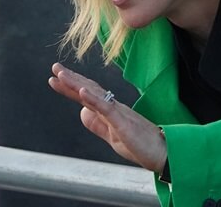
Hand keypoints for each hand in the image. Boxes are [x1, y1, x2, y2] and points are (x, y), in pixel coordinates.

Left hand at [48, 63, 166, 173]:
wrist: (164, 153)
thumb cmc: (141, 146)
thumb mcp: (113, 137)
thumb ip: (97, 125)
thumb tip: (81, 112)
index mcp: (111, 112)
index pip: (89, 96)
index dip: (72, 87)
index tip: (56, 78)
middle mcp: (114, 108)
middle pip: (90, 90)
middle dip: (71, 79)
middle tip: (55, 67)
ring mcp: (119, 114)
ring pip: (95, 95)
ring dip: (77, 84)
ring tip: (62, 74)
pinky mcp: (123, 123)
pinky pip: (106, 108)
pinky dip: (93, 98)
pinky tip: (82, 91)